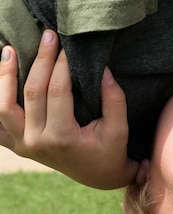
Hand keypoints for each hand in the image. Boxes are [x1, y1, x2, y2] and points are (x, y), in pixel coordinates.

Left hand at [0, 30, 137, 188]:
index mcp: (63, 137)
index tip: (68, 46)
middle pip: (32, 92)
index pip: (58, 91)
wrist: (99, 178)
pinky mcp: (17, 146)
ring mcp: (23, 145)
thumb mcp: (120, 129)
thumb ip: (114, 99)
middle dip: (40, 60)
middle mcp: (38, 141)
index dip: (63, 65)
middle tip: (47, 36)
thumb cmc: (112, 152)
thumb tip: (102, 69)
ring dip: (5, 76)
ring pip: (4, 105)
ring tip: (9, 49)